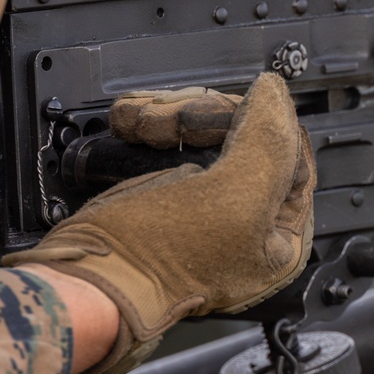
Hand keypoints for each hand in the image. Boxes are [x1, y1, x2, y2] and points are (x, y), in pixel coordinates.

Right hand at [4, 74, 314, 373]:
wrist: (82, 279)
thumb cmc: (157, 261)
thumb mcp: (234, 198)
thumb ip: (269, 144)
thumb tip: (276, 93)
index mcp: (280, 233)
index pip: (290, 152)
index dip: (260, 122)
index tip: (231, 110)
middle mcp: (248, 221)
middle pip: (244, 135)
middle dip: (203, 117)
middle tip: (172, 122)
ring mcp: (203, 206)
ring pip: (203, 130)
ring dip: (169, 116)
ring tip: (141, 127)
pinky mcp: (163, 192)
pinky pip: (169, 140)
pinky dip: (150, 124)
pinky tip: (131, 124)